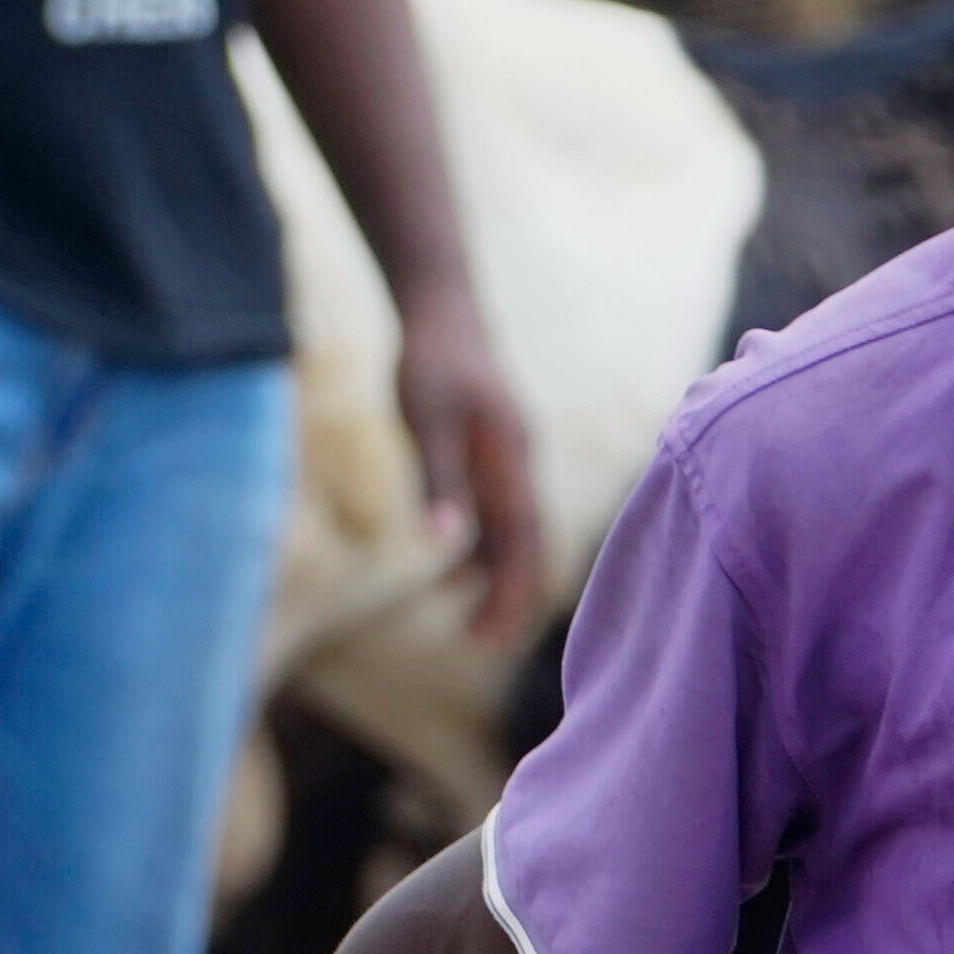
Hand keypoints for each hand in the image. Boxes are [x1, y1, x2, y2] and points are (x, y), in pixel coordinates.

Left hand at [390, 270, 544, 645]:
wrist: (443, 307)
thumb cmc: (432, 362)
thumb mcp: (427, 424)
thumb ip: (439, 483)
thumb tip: (444, 545)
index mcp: (511, 464)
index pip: (521, 545)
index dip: (509, 595)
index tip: (488, 639)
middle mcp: (519, 466)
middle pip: (525, 548)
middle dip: (506, 598)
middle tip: (477, 646)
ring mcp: (509, 461)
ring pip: (511, 535)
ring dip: (491, 580)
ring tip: (462, 626)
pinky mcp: (491, 454)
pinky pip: (495, 514)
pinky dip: (478, 549)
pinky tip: (449, 574)